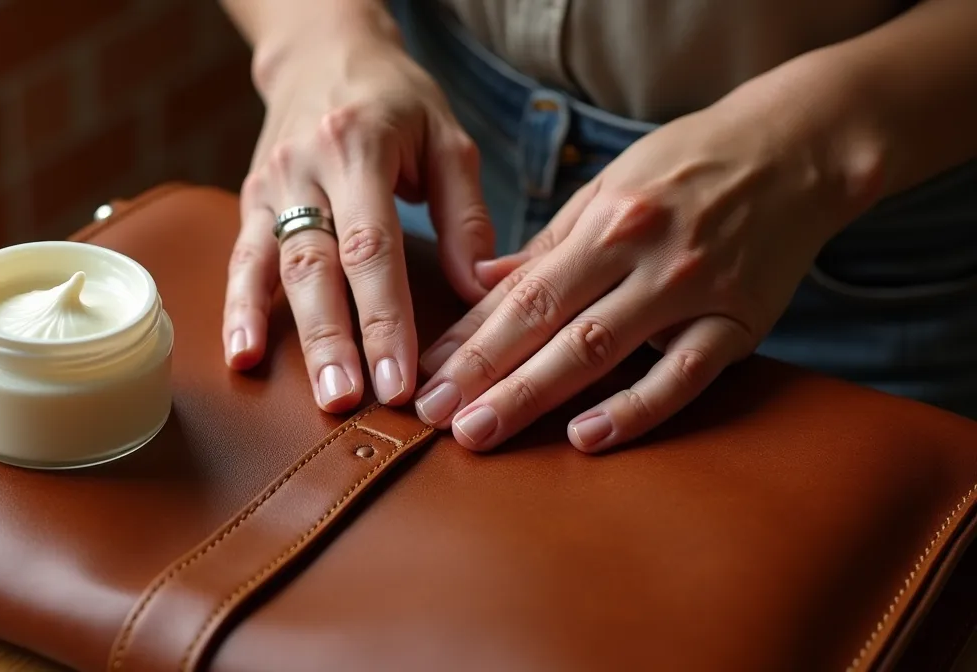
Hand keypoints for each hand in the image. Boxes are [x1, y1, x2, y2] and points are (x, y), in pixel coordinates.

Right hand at [222, 22, 494, 412]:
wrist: (321, 53)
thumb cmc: (395, 100)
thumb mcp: (446, 138)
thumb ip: (464, 214)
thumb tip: (477, 291)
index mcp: (359, 148)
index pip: (372, 245)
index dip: (384, 315)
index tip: (401, 376)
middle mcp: (305, 167)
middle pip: (317, 265)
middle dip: (334, 339)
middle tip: (351, 401)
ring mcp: (271, 186)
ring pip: (277, 269)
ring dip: (294, 338)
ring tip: (315, 395)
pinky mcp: (251, 201)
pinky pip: (242, 260)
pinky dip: (239, 309)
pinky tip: (241, 355)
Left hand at [415, 98, 877, 452]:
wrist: (797, 150)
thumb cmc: (688, 168)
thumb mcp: (609, 187)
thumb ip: (548, 247)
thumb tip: (479, 288)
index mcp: (605, 220)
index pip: (522, 291)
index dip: (469, 336)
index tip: (426, 374)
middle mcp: (644, 254)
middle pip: (549, 325)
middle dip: (484, 374)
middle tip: (433, 416)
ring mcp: (693, 291)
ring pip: (601, 352)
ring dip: (534, 396)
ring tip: (481, 433)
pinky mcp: (740, 324)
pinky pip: (681, 376)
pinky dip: (634, 409)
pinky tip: (586, 437)